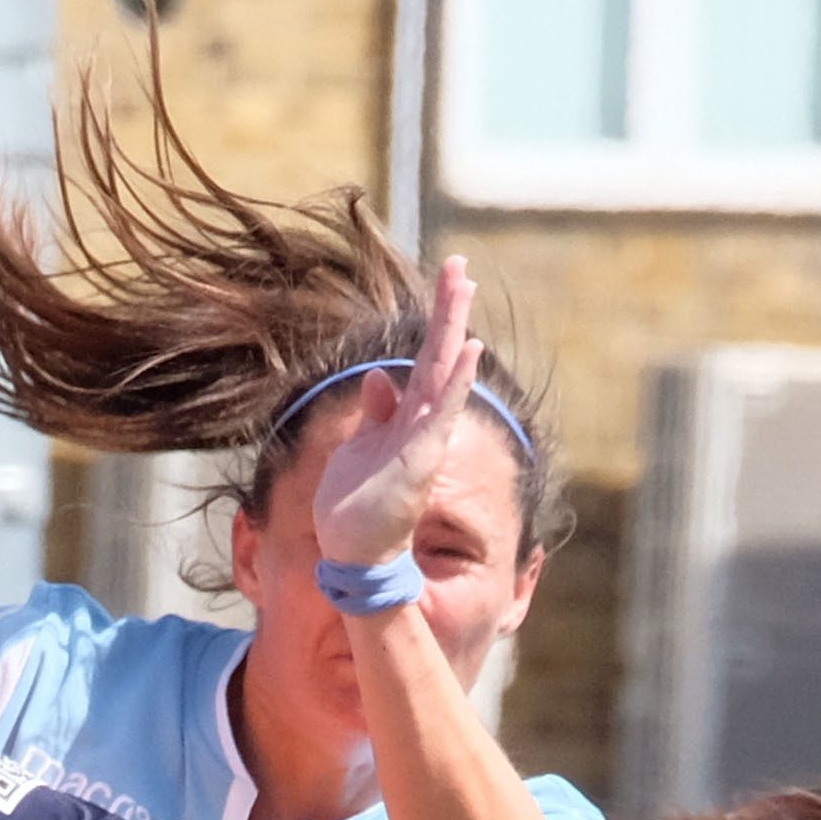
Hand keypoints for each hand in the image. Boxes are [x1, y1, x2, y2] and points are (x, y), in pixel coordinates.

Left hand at [312, 257, 483, 566]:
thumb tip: (380, 378)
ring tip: (464, 287)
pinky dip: (453, 383)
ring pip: (441, 375)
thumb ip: (376, 414)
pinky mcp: (417, 459)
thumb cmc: (355, 507)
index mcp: (403, 420)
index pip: (424, 363)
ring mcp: (422, 439)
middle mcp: (419, 425)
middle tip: (459, 264)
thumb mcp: (358, 449)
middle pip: (437, 357)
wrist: (353, 555)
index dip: (434, 325)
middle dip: (447, 311)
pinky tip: (467, 352)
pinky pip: (439, 413)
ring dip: (453, 330)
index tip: (446, 283)